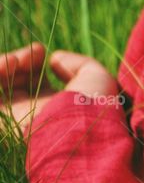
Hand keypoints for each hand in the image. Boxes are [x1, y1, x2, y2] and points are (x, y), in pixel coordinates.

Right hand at [1, 42, 118, 136]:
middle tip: (25, 57)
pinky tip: (2, 68)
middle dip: (16, 59)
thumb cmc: (92, 105)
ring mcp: (17, 116)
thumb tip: (54, 60)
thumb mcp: (96, 76)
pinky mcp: (5, 121)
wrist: (79, 131)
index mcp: (58, 101)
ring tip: (10, 63)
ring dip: (2, 65)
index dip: (33, 57)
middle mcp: (36, 109)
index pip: (36, 74)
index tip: (40, 51)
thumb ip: (78, 63)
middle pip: (14, 77)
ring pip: (0, 83)